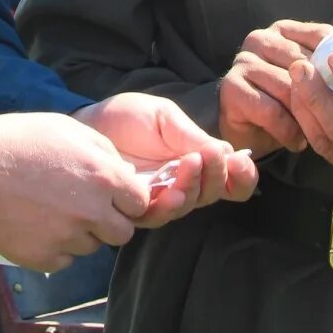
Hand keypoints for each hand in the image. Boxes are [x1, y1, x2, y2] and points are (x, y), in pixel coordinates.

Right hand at [0, 112, 145, 271]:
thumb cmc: (20, 140)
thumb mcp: (69, 129)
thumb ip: (105, 152)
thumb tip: (124, 174)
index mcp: (103, 177)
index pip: (139, 203)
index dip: (126, 199)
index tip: (109, 195)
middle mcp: (91, 212)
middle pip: (122, 233)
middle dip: (108, 222)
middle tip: (83, 207)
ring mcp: (67, 238)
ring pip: (91, 246)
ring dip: (79, 233)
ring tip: (50, 209)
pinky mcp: (43, 258)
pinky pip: (64, 260)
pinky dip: (54, 246)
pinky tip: (35, 224)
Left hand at [74, 92, 259, 225]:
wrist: (89, 123)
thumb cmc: (128, 118)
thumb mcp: (165, 118)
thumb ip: (193, 137)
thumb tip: (228, 153)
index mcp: (196, 160)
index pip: (229, 179)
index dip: (242, 176)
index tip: (241, 161)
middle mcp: (183, 183)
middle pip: (214, 194)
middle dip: (218, 177)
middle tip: (210, 156)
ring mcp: (160, 196)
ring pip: (190, 205)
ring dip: (195, 189)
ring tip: (190, 166)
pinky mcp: (136, 207)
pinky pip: (159, 215)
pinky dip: (171, 204)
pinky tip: (171, 191)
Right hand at [217, 19, 332, 156]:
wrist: (250, 132)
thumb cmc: (288, 105)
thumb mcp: (313, 83)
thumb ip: (330, 70)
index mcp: (284, 30)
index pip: (320, 36)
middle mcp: (260, 39)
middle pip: (305, 64)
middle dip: (323, 95)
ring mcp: (243, 62)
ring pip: (289, 88)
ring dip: (306, 118)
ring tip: (316, 135)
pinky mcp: (231, 88)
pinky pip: (271, 110)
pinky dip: (287, 131)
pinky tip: (296, 142)